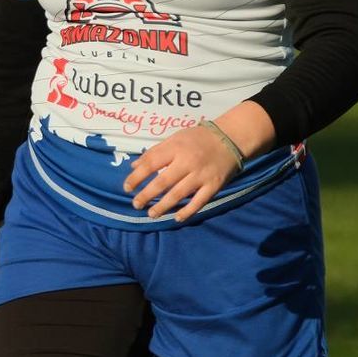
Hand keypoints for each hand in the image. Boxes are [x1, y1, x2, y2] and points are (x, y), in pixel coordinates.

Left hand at [123, 124, 240, 220]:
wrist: (230, 138)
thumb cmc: (197, 138)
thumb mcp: (174, 138)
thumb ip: (154, 152)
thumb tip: (134, 166)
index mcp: (175, 148)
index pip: (151, 164)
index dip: (137, 177)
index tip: (127, 188)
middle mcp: (187, 163)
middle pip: (163, 182)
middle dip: (147, 195)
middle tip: (136, 204)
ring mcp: (201, 175)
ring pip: (178, 194)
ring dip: (163, 206)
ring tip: (151, 214)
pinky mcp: (214, 186)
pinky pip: (199, 202)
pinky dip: (187, 211)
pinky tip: (176, 218)